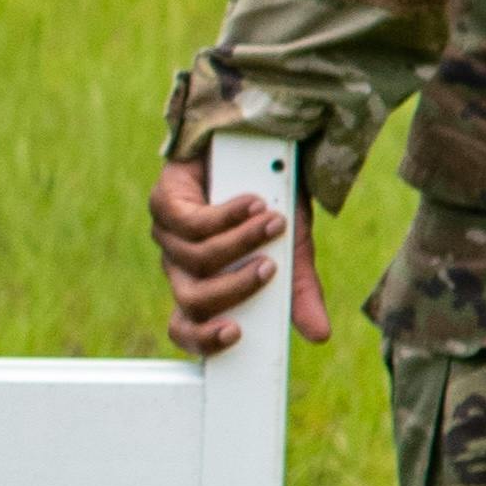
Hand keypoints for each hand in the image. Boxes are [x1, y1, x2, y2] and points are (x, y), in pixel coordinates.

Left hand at [149, 148, 329, 354]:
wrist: (261, 145)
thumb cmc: (271, 206)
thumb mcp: (292, 250)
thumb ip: (299, 290)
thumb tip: (319, 335)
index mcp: (205, 286)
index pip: (187, 328)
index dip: (203, 340)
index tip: (236, 334)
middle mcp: (181, 267)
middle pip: (192, 299)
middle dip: (233, 289)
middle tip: (269, 270)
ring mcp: (169, 235)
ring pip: (196, 259)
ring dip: (241, 243)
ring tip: (274, 224)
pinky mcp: (166, 202)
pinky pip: (191, 222)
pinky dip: (228, 216)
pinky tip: (253, 203)